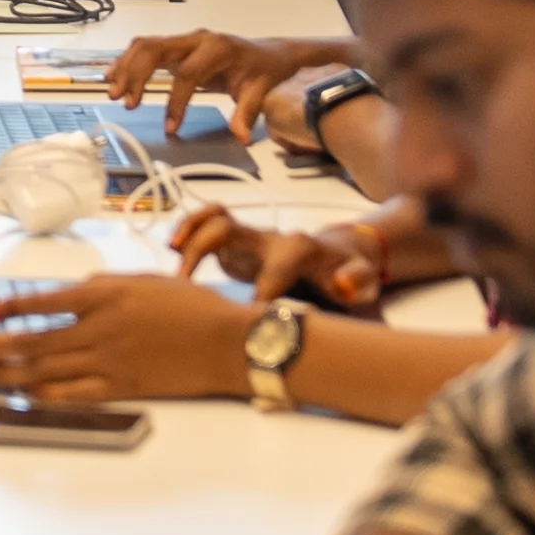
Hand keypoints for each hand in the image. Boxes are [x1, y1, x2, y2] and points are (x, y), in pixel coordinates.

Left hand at [0, 274, 252, 404]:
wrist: (225, 342)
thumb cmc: (192, 308)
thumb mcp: (144, 280)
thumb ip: (104, 287)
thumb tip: (72, 293)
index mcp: (104, 295)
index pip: (41, 302)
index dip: (7, 309)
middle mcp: (99, 328)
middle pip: (32, 339)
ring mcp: (107, 360)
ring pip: (44, 369)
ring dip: (8, 372)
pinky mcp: (120, 387)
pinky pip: (72, 394)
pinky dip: (43, 395)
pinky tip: (24, 395)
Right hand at [106, 31, 353, 140]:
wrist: (268, 54)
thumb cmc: (263, 70)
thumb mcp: (260, 91)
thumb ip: (247, 112)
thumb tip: (240, 135)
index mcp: (217, 49)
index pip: (188, 74)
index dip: (176, 102)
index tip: (171, 127)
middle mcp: (197, 40)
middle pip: (156, 49)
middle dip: (136, 74)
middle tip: (124, 100)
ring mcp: (185, 41)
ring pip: (146, 45)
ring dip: (126, 67)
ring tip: (113, 91)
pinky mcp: (177, 48)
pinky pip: (147, 48)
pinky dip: (128, 61)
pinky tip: (112, 74)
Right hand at [172, 207, 388, 310]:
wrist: (340, 253)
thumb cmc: (348, 272)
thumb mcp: (363, 279)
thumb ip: (357, 280)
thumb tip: (341, 283)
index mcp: (299, 248)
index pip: (275, 265)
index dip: (262, 289)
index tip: (250, 316)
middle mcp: (270, 237)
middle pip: (229, 228)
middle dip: (202, 248)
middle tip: (184, 282)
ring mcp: (252, 239)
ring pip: (214, 218)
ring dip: (189, 229)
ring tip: (171, 251)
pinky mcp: (238, 244)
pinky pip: (208, 226)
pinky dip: (188, 231)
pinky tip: (173, 249)